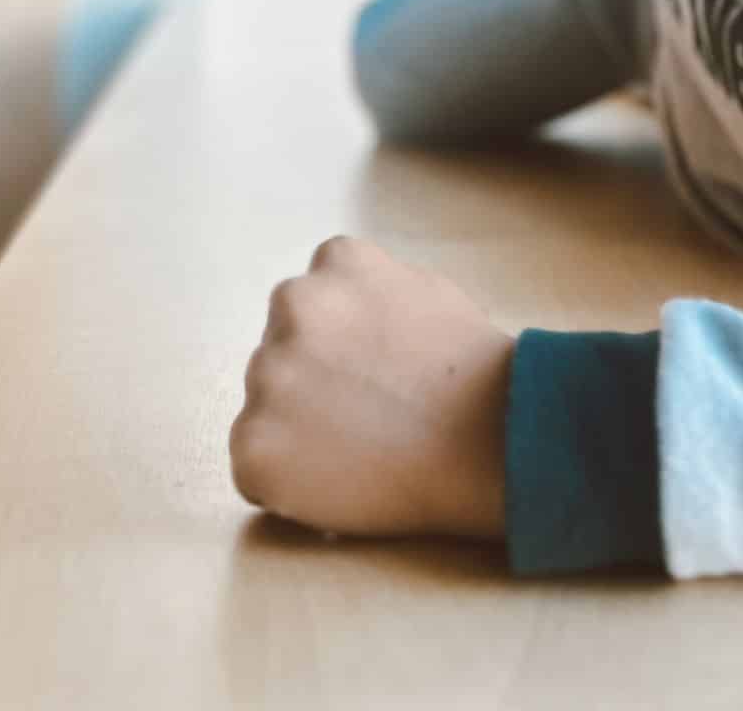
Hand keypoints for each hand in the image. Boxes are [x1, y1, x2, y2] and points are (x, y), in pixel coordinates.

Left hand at [229, 235, 512, 540]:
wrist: (488, 442)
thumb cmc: (472, 373)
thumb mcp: (425, 290)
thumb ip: (370, 290)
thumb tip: (344, 308)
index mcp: (337, 262)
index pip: (314, 297)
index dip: (340, 340)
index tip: (370, 368)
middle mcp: (294, 304)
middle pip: (283, 347)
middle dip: (312, 376)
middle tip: (364, 412)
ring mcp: (269, 375)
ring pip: (266, 403)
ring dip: (296, 425)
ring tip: (360, 448)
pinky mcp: (254, 444)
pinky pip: (255, 465)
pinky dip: (286, 478)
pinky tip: (338, 480)